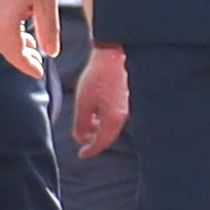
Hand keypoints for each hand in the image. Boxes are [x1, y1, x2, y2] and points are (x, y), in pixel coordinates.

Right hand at [0, 0, 59, 79]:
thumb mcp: (47, 4)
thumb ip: (49, 31)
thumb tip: (51, 52)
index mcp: (3, 23)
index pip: (14, 53)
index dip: (26, 65)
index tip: (38, 73)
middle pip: (4, 45)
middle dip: (20, 56)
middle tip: (36, 62)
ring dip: (15, 42)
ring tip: (33, 44)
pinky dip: (10, 29)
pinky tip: (23, 24)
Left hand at [70, 38, 129, 157]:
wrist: (116, 54)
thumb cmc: (99, 77)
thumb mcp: (84, 103)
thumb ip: (82, 124)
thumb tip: (81, 138)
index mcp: (114, 119)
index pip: (102, 142)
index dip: (90, 150)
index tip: (81, 155)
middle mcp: (124, 115)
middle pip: (109, 135)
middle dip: (95, 140)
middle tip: (83, 141)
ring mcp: (127, 106)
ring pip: (112, 125)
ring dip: (99, 128)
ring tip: (87, 124)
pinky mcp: (128, 97)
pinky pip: (116, 115)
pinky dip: (105, 119)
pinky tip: (97, 111)